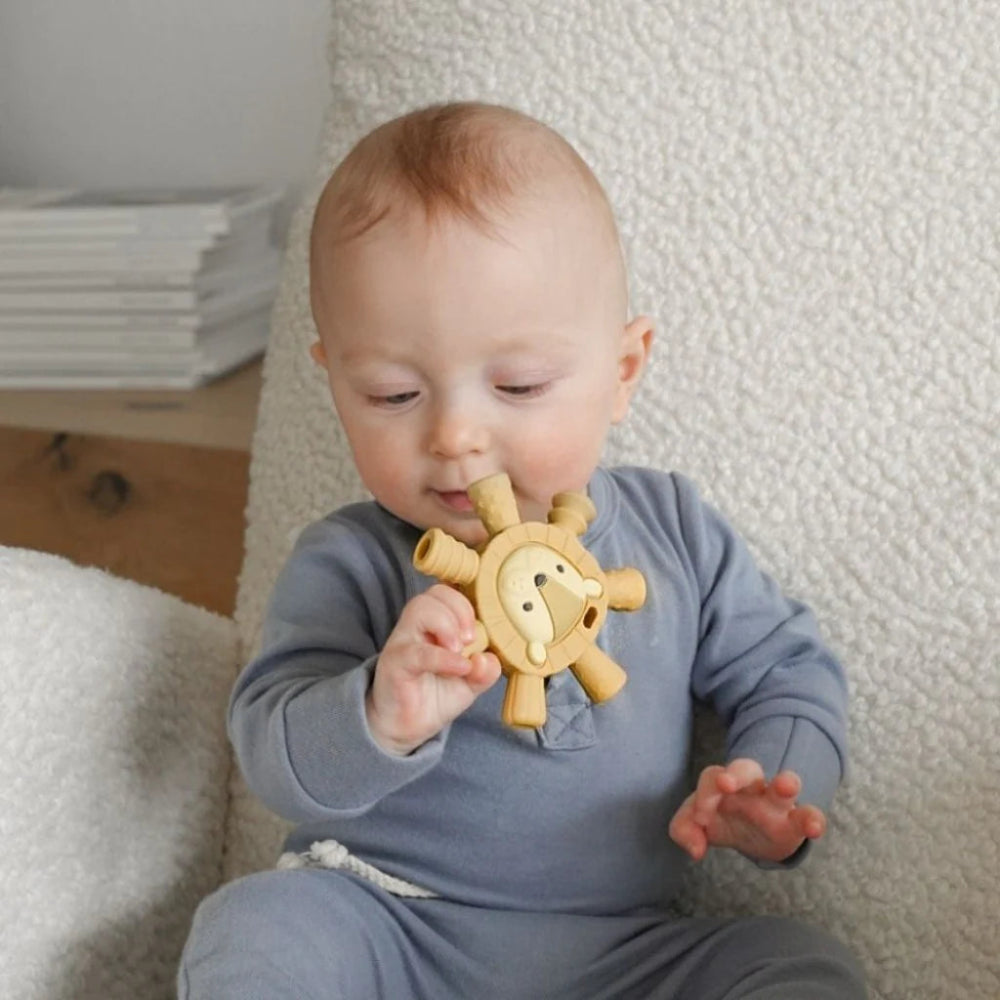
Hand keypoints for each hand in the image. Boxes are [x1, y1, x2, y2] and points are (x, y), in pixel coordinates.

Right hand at [367, 584, 500, 755]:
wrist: (407, 728)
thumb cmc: (435, 696)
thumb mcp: (470, 682)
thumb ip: (485, 669)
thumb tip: (486, 658)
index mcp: (434, 624)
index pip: (447, 592)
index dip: (466, 604)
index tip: (476, 634)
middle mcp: (415, 627)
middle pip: (434, 593)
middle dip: (460, 610)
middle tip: (470, 641)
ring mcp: (402, 642)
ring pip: (420, 609)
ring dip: (447, 626)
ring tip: (459, 652)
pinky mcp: (395, 664)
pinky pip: (418, 651)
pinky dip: (444, 658)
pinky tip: (460, 668)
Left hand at [668, 759, 825, 863]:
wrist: (752, 836)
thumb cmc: (720, 819)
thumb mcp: (695, 822)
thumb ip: (684, 829)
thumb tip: (695, 849)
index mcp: (724, 783)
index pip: (712, 777)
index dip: (705, 794)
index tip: (701, 818)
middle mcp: (750, 787)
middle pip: (747, 768)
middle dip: (737, 773)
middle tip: (726, 783)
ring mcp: (775, 803)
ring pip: (784, 784)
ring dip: (786, 783)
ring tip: (786, 785)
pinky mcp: (794, 824)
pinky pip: (808, 815)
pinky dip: (813, 819)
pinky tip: (815, 828)